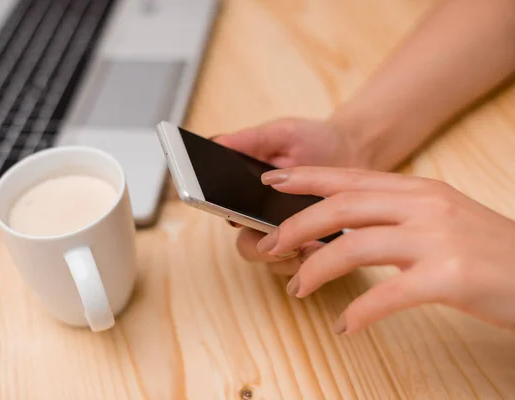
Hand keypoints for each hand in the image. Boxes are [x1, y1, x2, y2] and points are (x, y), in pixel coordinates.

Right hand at [214, 118, 370, 274]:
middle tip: (276, 242)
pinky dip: (313, 261)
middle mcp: (264, 220)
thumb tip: (219, 142)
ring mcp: (290, 238)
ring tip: (310, 243)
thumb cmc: (315, 140)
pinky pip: (306, 267)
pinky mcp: (314, 247)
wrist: (356, 149)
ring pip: (276, 263)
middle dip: (261, 248)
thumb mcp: (283, 133)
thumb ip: (252, 140)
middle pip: (248, 247)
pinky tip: (326, 246)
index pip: (227, 214)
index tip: (238, 218)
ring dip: (290, 258)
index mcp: (249, 195)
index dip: (230, 219)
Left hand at [256, 166, 514, 333]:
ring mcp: (437, 239)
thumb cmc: (490, 252)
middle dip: (296, 227)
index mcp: (419, 190)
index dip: (307, 179)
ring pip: (354, 248)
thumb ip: (397, 214)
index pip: (351, 178)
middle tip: (266, 246)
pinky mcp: (450, 276)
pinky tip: (345, 325)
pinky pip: (387, 295)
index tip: (273, 182)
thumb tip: (344, 226)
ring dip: (315, 269)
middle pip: (342, 208)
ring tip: (297, 288)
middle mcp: (425, 206)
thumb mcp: (442, 218)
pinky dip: (358, 312)